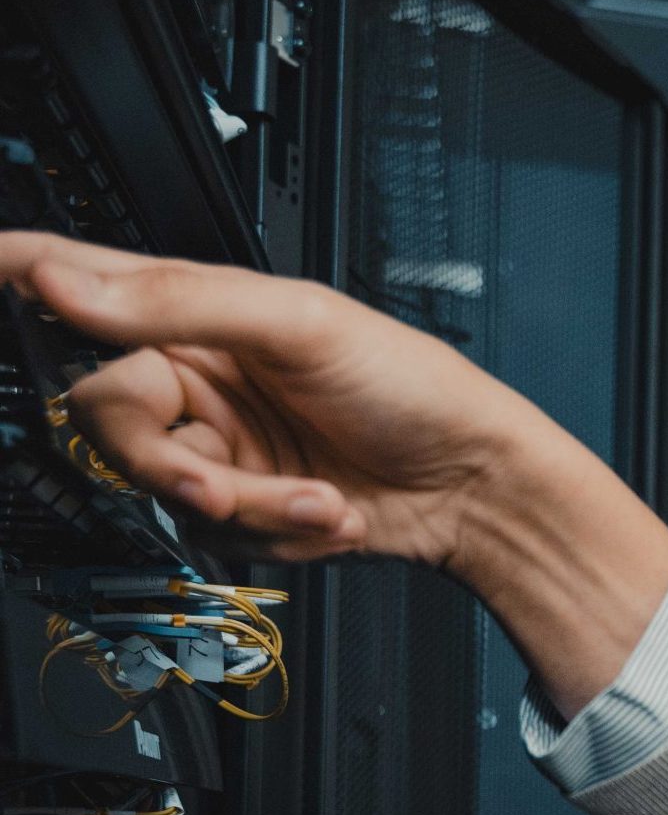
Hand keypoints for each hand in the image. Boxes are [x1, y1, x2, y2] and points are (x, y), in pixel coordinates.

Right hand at [0, 232, 570, 569]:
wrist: (475, 487)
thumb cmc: (414, 387)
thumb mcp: (300, 324)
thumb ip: (178, 301)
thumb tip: (64, 279)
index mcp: (198, 312)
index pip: (81, 284)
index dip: (21, 279)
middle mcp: (198, 378)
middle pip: (107, 420)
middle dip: (167, 464)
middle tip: (217, 482)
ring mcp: (221, 446)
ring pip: (165, 490)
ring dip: (251, 508)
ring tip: (319, 497)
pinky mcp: (248, 508)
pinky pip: (217, 535)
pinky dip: (278, 534)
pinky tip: (329, 512)